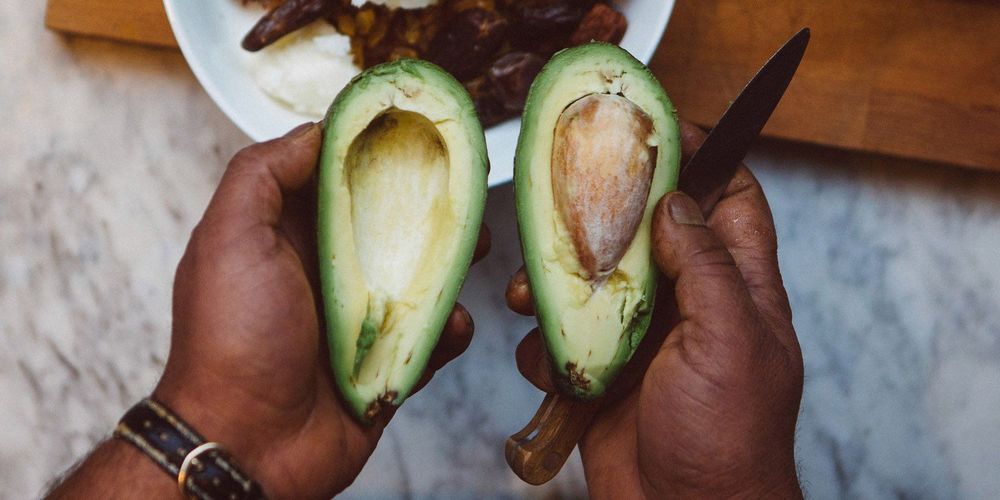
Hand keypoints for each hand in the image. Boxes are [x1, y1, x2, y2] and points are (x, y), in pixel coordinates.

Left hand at [154, 123, 489, 497]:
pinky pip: (432, 337)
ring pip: (421, 277)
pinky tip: (452, 323)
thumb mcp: (229, 239)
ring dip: (453, 263)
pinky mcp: (386, 363)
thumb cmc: (230, 341)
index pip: (339, 177)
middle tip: (465, 191)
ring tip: (475, 251)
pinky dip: (449, 329)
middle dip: (431, 205)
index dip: (378, 150)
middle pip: (390, 223)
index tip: (419, 129)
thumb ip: (262, 175)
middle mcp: (326, 271)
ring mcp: (359, 319)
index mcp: (288, 236)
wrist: (247, 445)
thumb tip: (315, 130)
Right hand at [506, 121, 802, 497]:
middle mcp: (691, 306)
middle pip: (650, 232)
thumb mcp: (729, 341)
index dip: (707, 158)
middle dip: (607, 218)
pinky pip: (566, 341)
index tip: (665, 127)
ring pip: (597, 283)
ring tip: (533, 293)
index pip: (733, 200)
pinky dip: (548, 345)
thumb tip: (679, 203)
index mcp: (738, 290)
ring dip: (561, 285)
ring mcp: (645, 340)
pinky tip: (547, 359)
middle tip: (569, 201)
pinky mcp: (604, 374)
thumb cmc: (727, 440)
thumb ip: (705, 267)